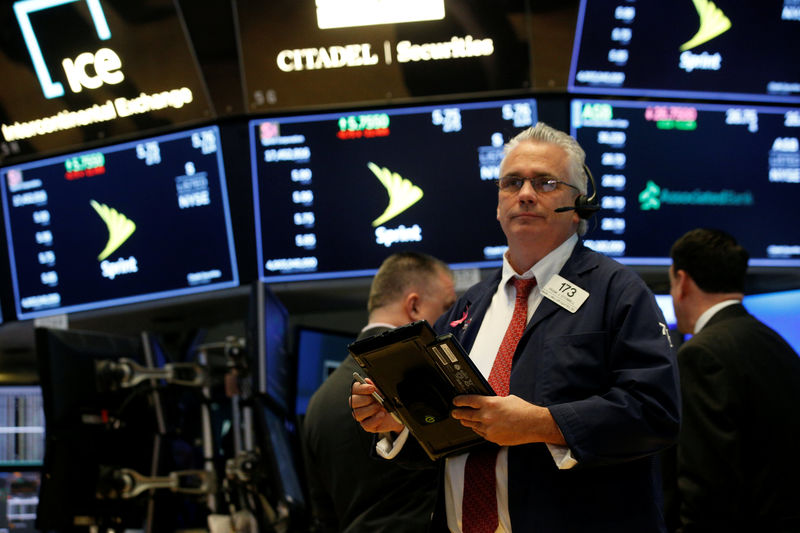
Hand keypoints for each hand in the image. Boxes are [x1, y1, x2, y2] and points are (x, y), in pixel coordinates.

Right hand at [350, 378, 404, 433]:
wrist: (397, 415)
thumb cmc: (388, 401)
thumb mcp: (384, 392)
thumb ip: (375, 386)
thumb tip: (367, 381)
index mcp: (361, 394)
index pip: (354, 389)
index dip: (361, 388)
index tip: (371, 388)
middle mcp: (358, 405)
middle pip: (353, 401)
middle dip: (365, 399)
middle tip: (376, 399)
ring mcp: (361, 416)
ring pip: (358, 413)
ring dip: (370, 409)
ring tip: (380, 407)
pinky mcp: (367, 425)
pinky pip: (366, 424)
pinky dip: (375, 419)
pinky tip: (382, 415)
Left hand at [451, 394, 565, 446]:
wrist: (533, 424)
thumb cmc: (523, 410)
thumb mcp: (506, 399)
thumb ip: (494, 401)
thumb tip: (487, 403)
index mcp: (490, 404)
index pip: (469, 401)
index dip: (459, 401)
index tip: (455, 401)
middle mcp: (487, 417)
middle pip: (466, 415)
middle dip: (458, 413)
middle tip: (454, 412)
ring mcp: (489, 429)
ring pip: (472, 425)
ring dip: (467, 422)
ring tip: (464, 420)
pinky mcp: (493, 438)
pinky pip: (481, 433)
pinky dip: (479, 429)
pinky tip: (478, 427)